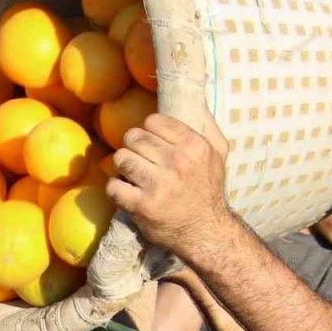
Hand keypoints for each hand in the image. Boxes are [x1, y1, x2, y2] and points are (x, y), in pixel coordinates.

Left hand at [105, 110, 232, 262]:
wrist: (206, 232)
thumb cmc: (209, 190)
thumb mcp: (218, 154)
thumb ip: (207, 124)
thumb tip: (196, 97)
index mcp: (194, 146)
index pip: (152, 121)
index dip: (147, 131)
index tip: (151, 144)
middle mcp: (177, 163)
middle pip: (133, 137)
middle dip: (133, 148)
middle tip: (140, 161)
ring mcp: (159, 185)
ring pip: (120, 158)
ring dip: (123, 167)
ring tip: (133, 175)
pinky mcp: (142, 206)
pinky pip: (113, 186)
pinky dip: (116, 189)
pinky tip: (127, 193)